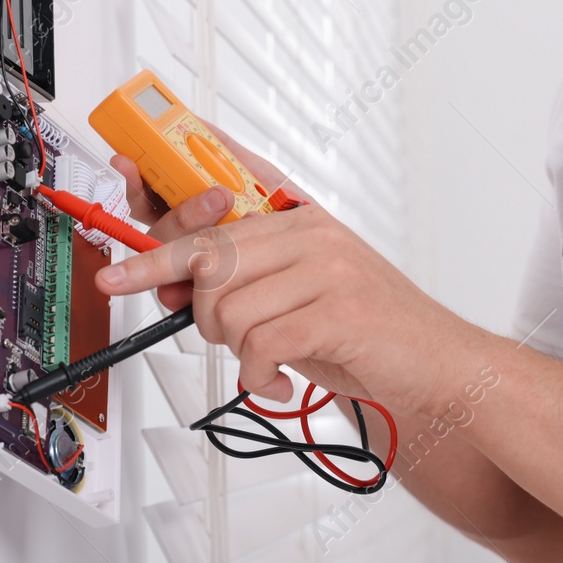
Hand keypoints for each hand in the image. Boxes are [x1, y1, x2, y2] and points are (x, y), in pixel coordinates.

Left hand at [96, 126, 482, 417]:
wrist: (436, 365)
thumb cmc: (364, 331)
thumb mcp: (298, 293)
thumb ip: (242, 279)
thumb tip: (168, 283)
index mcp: (300, 216)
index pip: (220, 194)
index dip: (168, 199)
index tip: (125, 183)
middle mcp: (312, 232)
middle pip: (209, 253)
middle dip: (189, 302)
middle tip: (196, 328)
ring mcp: (328, 267)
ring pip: (226, 305)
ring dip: (234, 348)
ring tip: (265, 358)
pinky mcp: (339, 310)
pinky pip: (259, 343)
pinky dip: (257, 374)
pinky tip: (277, 379)